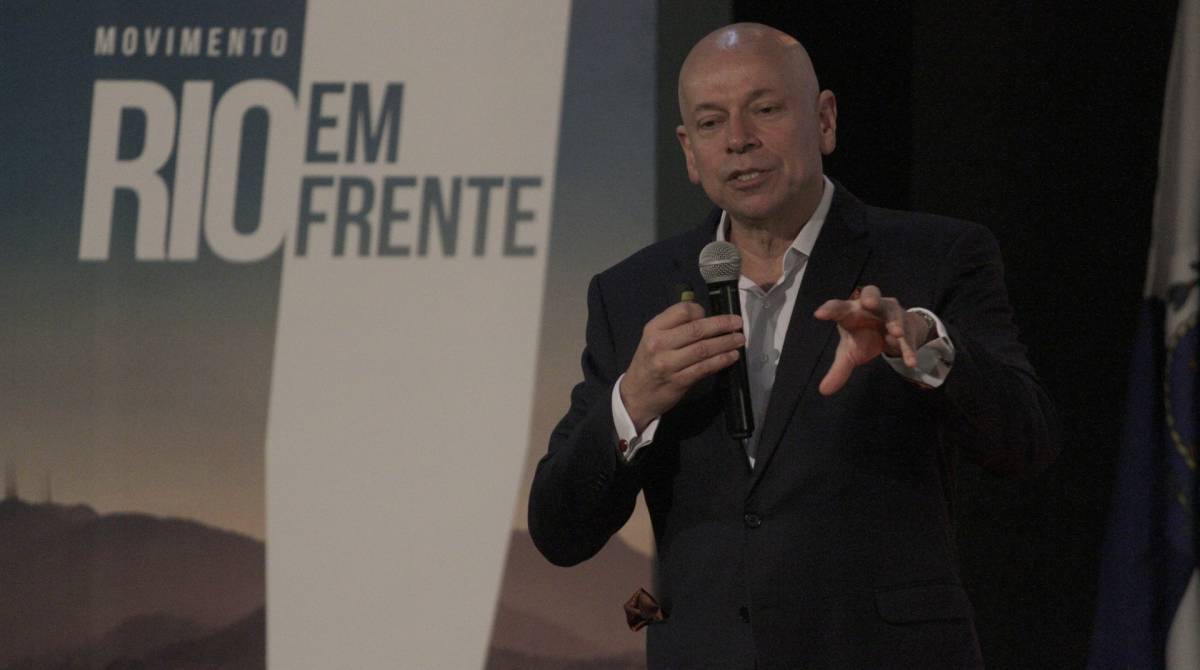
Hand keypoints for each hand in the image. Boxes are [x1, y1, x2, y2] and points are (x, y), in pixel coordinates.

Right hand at [620, 302, 744, 431]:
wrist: (635, 396)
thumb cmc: (648, 363)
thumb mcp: (653, 339)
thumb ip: (675, 327)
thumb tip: (705, 318)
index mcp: (654, 328)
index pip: (682, 311)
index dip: (702, 311)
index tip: (714, 316)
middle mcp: (659, 344)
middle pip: (697, 330)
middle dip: (722, 325)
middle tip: (738, 323)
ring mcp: (668, 364)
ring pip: (703, 349)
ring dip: (725, 343)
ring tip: (739, 340)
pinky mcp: (678, 381)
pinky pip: (704, 368)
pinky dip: (721, 361)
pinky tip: (732, 357)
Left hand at [812, 285, 931, 395]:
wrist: (893, 334)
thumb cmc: (864, 337)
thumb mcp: (850, 353)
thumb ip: (839, 369)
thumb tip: (823, 391)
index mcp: (851, 311)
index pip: (838, 307)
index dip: (829, 309)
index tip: (819, 314)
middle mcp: (871, 306)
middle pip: (871, 293)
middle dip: (870, 297)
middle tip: (868, 303)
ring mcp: (890, 313)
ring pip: (893, 313)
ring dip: (895, 322)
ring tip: (895, 333)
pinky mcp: (906, 326)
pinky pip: (907, 336)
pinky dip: (908, 347)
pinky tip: (910, 361)